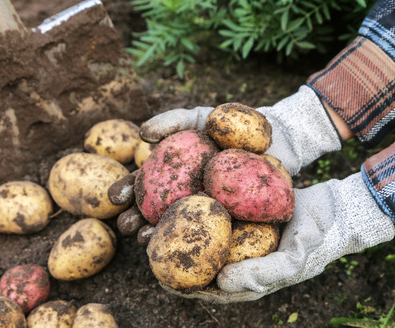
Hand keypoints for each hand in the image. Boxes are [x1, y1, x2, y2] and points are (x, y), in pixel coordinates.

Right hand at [109, 85, 342, 237]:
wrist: (275, 138)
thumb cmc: (233, 126)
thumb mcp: (202, 118)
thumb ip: (172, 119)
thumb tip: (142, 134)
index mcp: (170, 173)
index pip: (142, 184)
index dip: (126, 190)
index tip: (116, 197)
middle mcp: (182, 194)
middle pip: (152, 210)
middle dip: (135, 221)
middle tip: (127, 226)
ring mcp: (204, 210)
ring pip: (176, 226)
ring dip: (157, 236)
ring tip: (146, 242)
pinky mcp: (227, 222)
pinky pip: (208, 234)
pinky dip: (194, 243)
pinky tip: (184, 249)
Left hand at [163, 172, 394, 302]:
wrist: (331, 209)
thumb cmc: (315, 239)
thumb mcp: (295, 259)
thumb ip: (263, 275)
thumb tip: (222, 282)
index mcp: (239, 277)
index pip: (201, 286)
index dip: (176, 281)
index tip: (155, 270)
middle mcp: (229, 255)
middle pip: (188, 256)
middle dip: (162, 248)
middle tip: (138, 234)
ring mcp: (228, 232)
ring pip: (191, 228)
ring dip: (166, 220)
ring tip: (145, 207)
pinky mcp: (231, 209)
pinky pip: (204, 207)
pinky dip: (187, 198)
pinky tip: (171, 183)